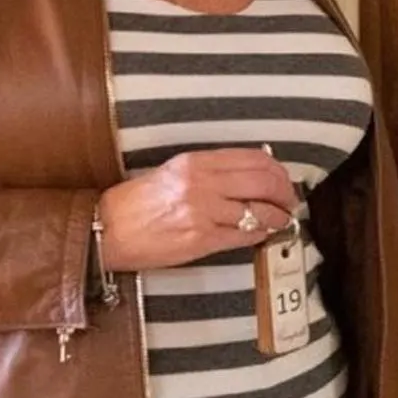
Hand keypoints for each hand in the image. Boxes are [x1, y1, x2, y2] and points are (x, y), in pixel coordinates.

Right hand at [96, 146, 298, 270]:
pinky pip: (243, 236)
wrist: (108, 230)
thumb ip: (210, 171)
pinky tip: (263, 235)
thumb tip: (249, 174)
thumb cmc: (137, 203)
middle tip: (290, 201)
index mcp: (195, 162)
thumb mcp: (174, 172)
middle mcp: (202, 183)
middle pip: (263, 182)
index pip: (252, 158)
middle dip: (284, 192)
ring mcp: (202, 212)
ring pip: (258, 211)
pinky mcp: (201, 240)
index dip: (276, 169)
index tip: (283, 178)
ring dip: (278, 217)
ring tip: (282, 220)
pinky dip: (260, 235)